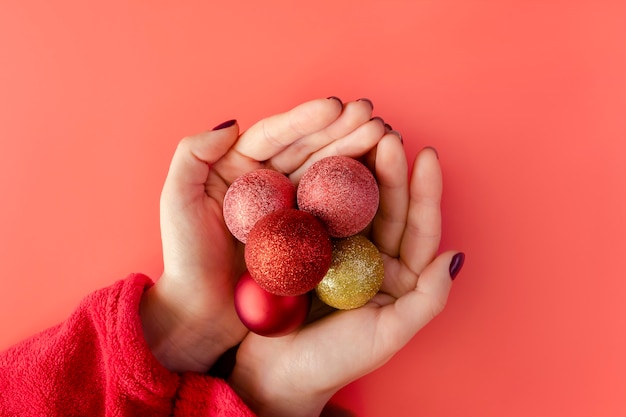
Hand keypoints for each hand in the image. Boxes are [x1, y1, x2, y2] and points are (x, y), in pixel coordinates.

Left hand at [140, 97, 384, 371]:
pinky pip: (335, 210)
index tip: (335, 107)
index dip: (305, 119)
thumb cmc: (185, 260)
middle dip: (342, 129)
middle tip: (373, 116)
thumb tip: (232, 123)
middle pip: (308, 149)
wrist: (203, 314)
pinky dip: (358, 191)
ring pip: (326, 173)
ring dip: (357, 152)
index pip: (275, 136)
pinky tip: (380, 173)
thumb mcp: (177, 202)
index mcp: (239, 167)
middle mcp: (269, 183)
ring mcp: (292, 210)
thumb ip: (193, 155)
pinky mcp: (308, 236)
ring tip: (385, 134)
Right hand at [229, 135, 463, 416]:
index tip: (426, 155)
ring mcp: (338, 251)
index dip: (425, 192)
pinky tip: (323, 158)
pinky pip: (319, 212)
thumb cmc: (332, 363)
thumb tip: (454, 255)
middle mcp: (372, 260)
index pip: (419, 229)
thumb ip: (426, 300)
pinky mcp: (306, 248)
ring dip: (358, 170)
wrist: (275, 376)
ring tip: (360, 135)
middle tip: (387, 134)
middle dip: (391, 171)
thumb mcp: (387, 336)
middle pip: (388, 209)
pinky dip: (322, 185)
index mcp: (397, 278)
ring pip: (355, 204)